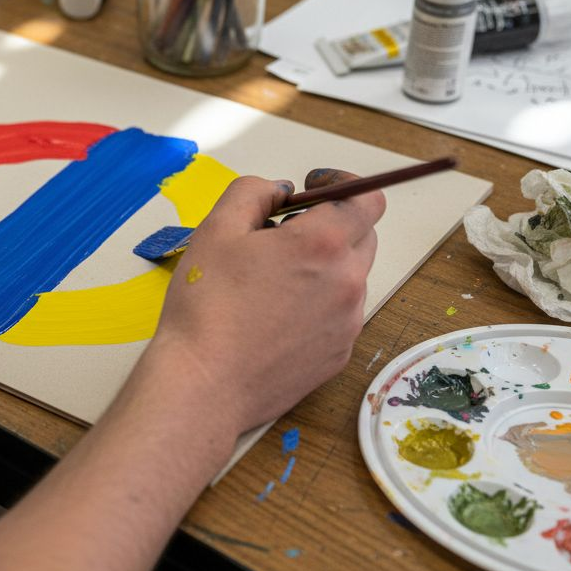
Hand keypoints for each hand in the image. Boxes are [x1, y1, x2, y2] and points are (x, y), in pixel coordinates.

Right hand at [144, 168, 385, 437]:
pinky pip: (340, 314)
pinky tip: (275, 316)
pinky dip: (318, 304)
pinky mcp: (339, 354)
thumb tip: (279, 190)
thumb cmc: (206, 308)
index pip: (367, 199)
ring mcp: (348, 322)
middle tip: (282, 235)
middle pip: (363, 236)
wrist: (204, 385)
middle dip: (331, 225)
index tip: (313, 189)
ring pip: (350, 277)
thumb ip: (252, 192)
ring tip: (273, 281)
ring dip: (324, 267)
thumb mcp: (216, 229)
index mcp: (322, 244)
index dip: (343, 185)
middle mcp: (348, 282)